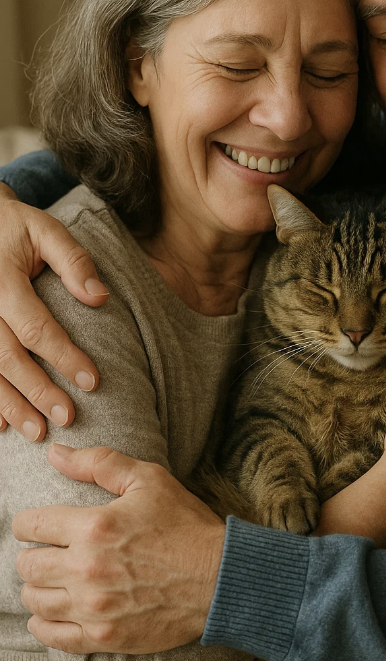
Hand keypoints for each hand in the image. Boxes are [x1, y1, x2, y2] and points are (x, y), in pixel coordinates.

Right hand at [0, 191, 107, 438]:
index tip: (92, 382)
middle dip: (37, 391)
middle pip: (7, 357)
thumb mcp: (45, 230)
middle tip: (67, 417)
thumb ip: (73, 260)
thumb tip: (100, 297)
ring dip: (9, 405)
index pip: (35, 327)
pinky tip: (0, 425)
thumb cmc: (15, 228)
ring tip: (36, 431)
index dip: (63, 356)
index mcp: (1, 280)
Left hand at [12, 443, 225, 652]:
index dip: (28, 523)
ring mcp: (93, 607)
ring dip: (38, 588)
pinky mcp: (104, 636)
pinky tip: (51, 612)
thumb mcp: (149, 479)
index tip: (36, 525)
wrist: (222, 578)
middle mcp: (86, 569)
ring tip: (53, 580)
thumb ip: (99, 463)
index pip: (31, 525)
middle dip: (31, 555)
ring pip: (35, 600)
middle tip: (47, 552)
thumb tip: (55, 453)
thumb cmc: (187, 525)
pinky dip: (44, 624)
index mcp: (94, 527)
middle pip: (26, 566)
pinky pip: (53, 636)